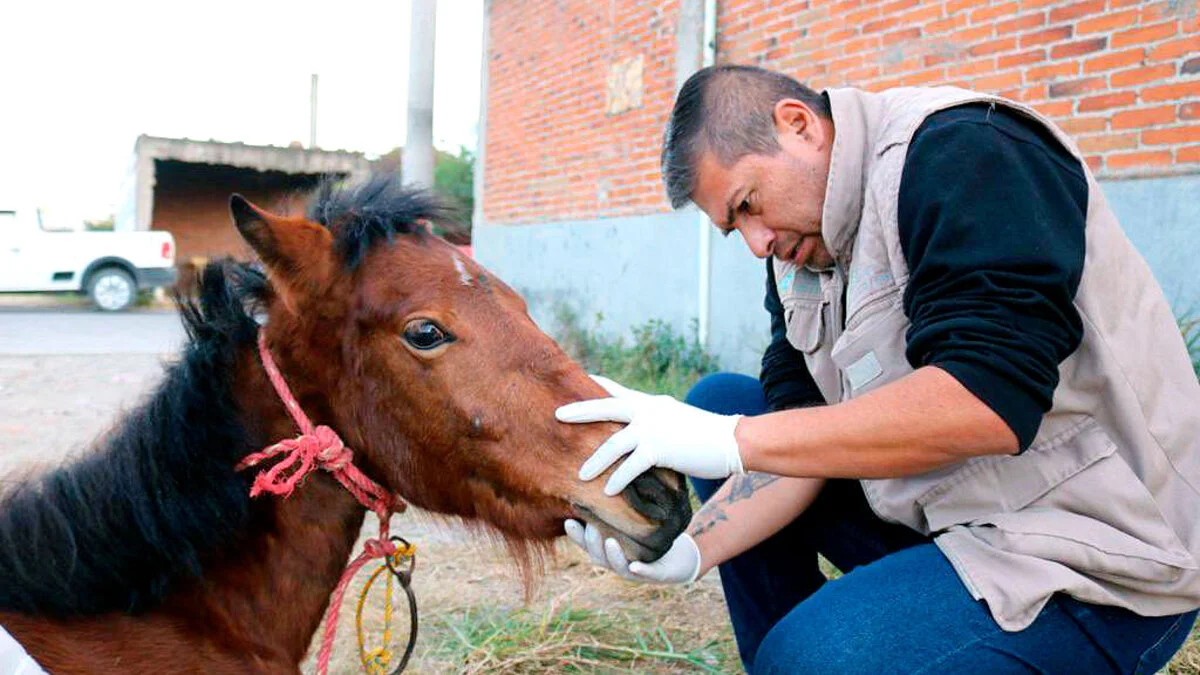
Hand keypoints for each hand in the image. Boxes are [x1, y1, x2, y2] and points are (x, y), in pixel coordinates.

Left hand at [556, 375, 743, 494]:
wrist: (731, 440)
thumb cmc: (703, 434)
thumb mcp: (674, 419)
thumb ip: (653, 420)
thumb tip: (636, 429)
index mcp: (649, 403)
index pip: (614, 390)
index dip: (593, 385)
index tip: (571, 380)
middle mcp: (647, 411)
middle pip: (604, 407)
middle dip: (579, 412)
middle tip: (556, 416)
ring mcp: (653, 428)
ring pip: (613, 443)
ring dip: (595, 461)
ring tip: (580, 475)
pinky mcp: (660, 449)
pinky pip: (631, 466)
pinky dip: (618, 480)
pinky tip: (608, 492)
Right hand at [564, 519, 701, 583]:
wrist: (679, 555)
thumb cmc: (650, 533)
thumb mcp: (631, 517)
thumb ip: (617, 506)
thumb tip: (603, 474)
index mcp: (609, 548)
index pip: (586, 543)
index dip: (576, 535)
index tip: (569, 522)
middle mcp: (617, 561)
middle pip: (597, 556)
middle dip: (592, 543)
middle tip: (591, 527)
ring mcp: (635, 570)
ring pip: (618, 566)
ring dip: (612, 556)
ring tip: (609, 542)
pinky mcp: (655, 574)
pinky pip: (647, 574)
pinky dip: (640, 571)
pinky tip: (635, 566)